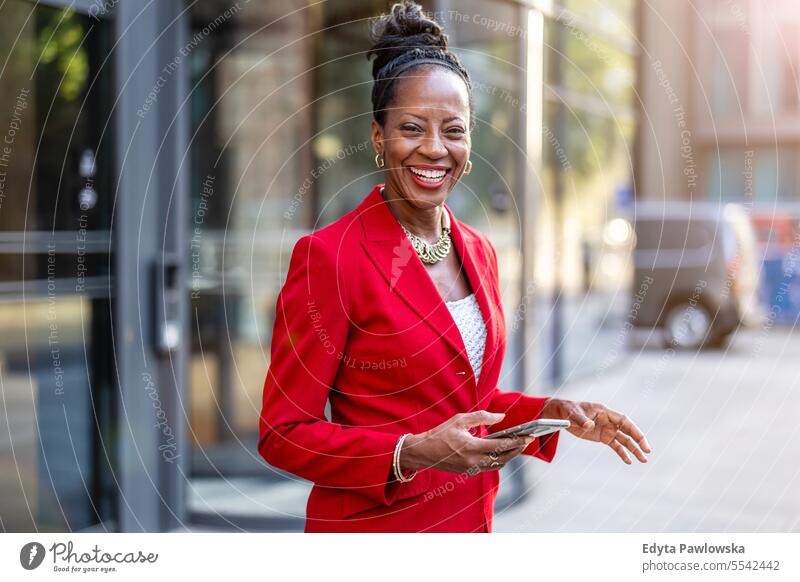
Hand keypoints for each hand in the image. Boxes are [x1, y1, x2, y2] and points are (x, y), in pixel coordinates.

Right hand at [399, 411, 533, 473]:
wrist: (423, 452)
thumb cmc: (440, 433)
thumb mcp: (460, 420)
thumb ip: (482, 417)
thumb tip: (501, 416)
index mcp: (471, 447)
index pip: (500, 446)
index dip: (515, 442)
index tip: (527, 437)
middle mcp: (473, 461)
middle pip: (503, 458)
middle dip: (516, 450)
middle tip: (526, 441)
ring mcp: (471, 468)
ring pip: (497, 465)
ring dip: (508, 457)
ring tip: (516, 446)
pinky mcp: (469, 472)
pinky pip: (489, 467)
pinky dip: (498, 461)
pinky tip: (501, 452)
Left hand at [542, 398, 651, 463]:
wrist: (562, 414)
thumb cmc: (568, 410)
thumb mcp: (573, 414)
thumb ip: (581, 420)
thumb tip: (589, 425)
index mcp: (604, 412)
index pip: (624, 421)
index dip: (634, 430)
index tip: (642, 440)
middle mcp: (609, 421)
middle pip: (627, 431)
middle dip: (638, 441)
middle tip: (647, 452)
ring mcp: (606, 429)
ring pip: (624, 440)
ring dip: (633, 449)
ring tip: (643, 460)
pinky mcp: (602, 437)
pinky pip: (615, 445)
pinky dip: (622, 453)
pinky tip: (629, 461)